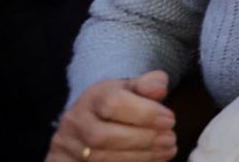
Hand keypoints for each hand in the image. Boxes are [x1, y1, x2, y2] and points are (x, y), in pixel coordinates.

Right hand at [49, 73, 176, 161]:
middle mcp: (74, 122)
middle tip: (170, 139)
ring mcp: (68, 147)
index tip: (170, 120)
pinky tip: (151, 161)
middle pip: (102, 136)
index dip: (145, 113)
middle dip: (142, 139)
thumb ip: (148, 84)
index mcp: (92, 97)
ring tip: (166, 151)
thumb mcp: (132, 88)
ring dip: (138, 157)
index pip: (113, 103)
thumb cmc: (118, 105)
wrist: (89, 122)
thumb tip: (160, 88)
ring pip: (98, 158)